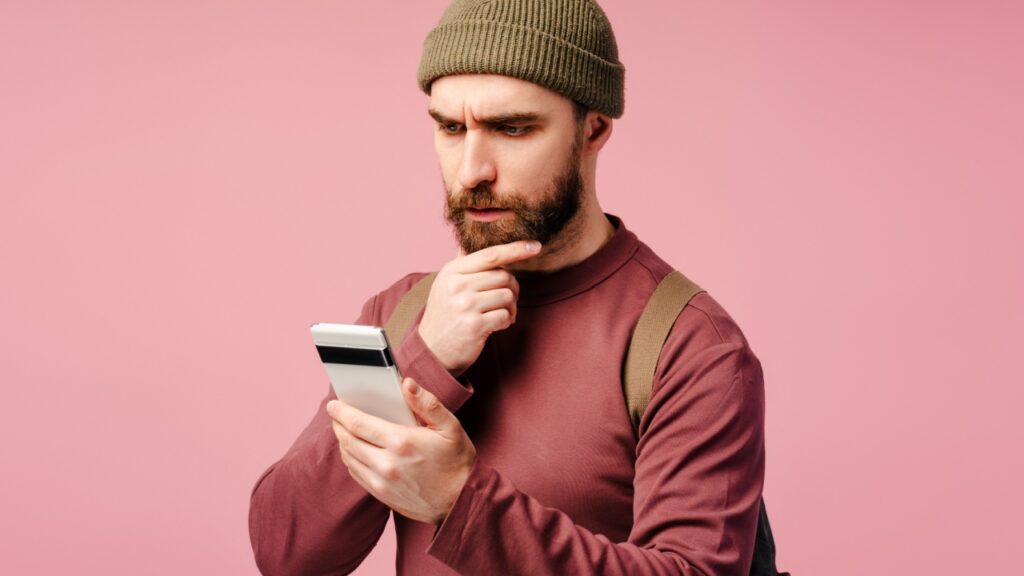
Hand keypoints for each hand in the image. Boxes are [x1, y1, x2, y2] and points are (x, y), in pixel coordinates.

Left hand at [326, 377, 476, 524]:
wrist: (460, 500)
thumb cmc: (456, 460)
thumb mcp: (449, 426)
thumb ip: (427, 403)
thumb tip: (407, 383)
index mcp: (402, 442)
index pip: (358, 423)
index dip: (342, 412)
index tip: (333, 404)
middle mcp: (387, 464)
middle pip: (348, 440)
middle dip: (338, 424)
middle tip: (336, 414)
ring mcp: (382, 482)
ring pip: (349, 457)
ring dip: (342, 441)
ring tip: (344, 429)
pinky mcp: (381, 494)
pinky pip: (355, 473)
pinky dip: (350, 458)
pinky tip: (354, 450)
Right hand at [418, 240, 540, 375]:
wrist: (431, 350)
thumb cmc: (444, 315)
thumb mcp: (445, 285)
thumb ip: (462, 266)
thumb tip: (469, 242)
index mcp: (451, 271)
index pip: (490, 255)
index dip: (515, 249)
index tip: (535, 246)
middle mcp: (457, 285)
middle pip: (504, 276)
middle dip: (512, 289)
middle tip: (506, 301)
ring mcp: (465, 305)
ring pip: (508, 296)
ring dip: (510, 308)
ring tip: (498, 315)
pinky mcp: (474, 325)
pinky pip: (505, 316)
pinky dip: (505, 322)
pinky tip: (494, 326)